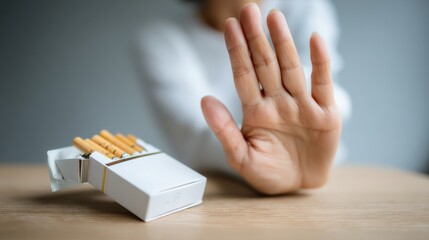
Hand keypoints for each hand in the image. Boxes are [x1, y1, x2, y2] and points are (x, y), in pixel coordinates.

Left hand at [201, 3, 341, 194]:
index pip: (243, 75)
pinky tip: (314, 40)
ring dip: (283, 43)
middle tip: (249, 9)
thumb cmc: (268, 172)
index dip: (236, 50)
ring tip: (274, 17)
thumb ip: (224, 129)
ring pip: (290, 68)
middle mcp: (277, 102)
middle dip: (256, 38)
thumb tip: (203, 100)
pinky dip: (320, 63)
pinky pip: (322, 84)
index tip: (229, 26)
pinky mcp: (325, 113)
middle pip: (265, 65)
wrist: (298, 187)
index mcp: (256, 111)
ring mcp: (301, 106)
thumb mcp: (241, 157)